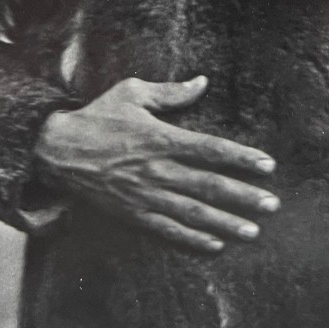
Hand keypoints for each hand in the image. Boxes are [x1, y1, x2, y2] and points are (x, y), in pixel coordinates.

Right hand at [34, 76, 278, 252]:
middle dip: (244, 196)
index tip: (267, 166)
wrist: (56, 150)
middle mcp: (158, 169)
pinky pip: (167, 230)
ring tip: (252, 231)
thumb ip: (170, 92)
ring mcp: (145, 195)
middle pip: (209, 186)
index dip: (242, 158)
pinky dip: (192, 240)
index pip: (211, 149)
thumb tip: (202, 82)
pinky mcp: (132, 213)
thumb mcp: (132, 92)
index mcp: (161, 138)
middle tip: (272, 205)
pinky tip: (215, 245)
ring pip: (193, 213)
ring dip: (226, 223)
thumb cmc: (97, 116)